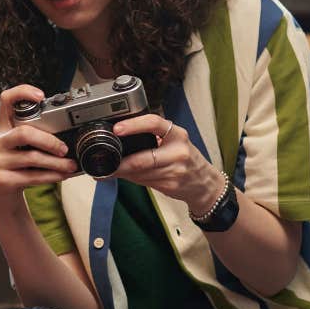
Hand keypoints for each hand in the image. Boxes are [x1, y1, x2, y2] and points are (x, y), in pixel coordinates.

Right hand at [0, 84, 77, 208]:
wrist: (0, 193)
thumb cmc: (16, 165)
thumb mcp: (20, 146)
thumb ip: (36, 135)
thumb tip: (70, 133)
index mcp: (3, 127)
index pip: (6, 100)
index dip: (22, 93)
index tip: (41, 96)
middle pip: (24, 132)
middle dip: (50, 141)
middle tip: (64, 149)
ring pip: (32, 157)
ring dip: (57, 163)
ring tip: (71, 165)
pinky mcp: (3, 179)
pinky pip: (33, 176)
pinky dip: (52, 176)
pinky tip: (62, 175)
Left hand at [109, 113, 224, 209]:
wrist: (204, 182)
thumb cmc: (185, 158)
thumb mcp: (175, 141)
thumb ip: (153, 137)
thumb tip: (121, 137)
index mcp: (177, 134)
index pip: (154, 123)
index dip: (133, 125)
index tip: (117, 129)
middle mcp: (178, 151)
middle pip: (143, 158)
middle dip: (121, 162)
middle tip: (105, 161)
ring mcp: (175, 170)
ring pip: (140, 172)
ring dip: (122, 172)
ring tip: (110, 170)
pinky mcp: (170, 185)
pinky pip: (143, 181)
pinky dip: (130, 179)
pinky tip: (124, 176)